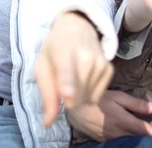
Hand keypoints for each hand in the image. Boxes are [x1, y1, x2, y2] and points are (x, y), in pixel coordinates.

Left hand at [35, 12, 113, 126]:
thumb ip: (47, 95)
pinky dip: (88, 93)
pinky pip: (96, 97)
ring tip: (72, 77)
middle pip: (76, 98)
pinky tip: (83, 78)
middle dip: (66, 100)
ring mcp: (100, 63)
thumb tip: (47, 123)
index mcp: (63, 54)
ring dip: (77, 97)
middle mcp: (86, 58)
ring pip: (87, 100)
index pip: (67, 73)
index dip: (68, 86)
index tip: (68, 95)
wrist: (78, 28)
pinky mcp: (109, 69)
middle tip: (61, 82)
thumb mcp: (42, 68)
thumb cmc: (56, 49)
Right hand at [66, 90, 151, 141]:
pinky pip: (120, 143)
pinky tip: (134, 141)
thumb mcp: (117, 97)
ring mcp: (111, 139)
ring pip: (131, 143)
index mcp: (124, 121)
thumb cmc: (96, 98)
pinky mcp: (104, 140)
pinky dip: (130, 142)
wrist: (73, 108)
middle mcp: (119, 133)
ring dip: (141, 142)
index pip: (147, 131)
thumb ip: (136, 104)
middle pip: (140, 140)